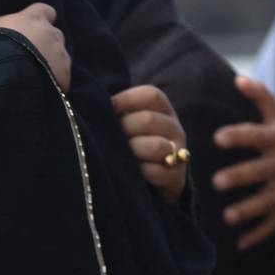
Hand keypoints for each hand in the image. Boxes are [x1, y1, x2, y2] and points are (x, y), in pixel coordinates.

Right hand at [0, 3, 70, 91]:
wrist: (4, 73)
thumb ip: (5, 27)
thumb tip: (4, 31)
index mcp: (34, 18)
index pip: (45, 11)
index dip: (40, 19)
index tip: (32, 28)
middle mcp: (52, 33)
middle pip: (54, 36)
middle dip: (45, 44)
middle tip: (28, 57)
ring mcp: (61, 55)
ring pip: (59, 58)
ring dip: (49, 64)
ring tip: (31, 77)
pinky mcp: (64, 76)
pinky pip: (61, 78)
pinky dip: (52, 82)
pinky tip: (38, 89)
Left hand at [111, 85, 187, 203]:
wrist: (155, 179)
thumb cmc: (134, 142)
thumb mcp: (130, 123)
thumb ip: (118, 111)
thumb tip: (96, 106)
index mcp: (163, 110)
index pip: (151, 95)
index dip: (127, 99)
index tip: (109, 107)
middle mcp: (174, 129)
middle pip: (149, 119)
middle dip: (125, 128)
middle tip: (112, 136)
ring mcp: (178, 153)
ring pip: (156, 146)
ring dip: (133, 150)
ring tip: (121, 154)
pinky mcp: (176, 177)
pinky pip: (157, 172)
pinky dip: (140, 172)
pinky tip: (130, 171)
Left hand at [212, 76, 274, 249]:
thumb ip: (259, 96)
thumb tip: (238, 78)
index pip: (260, 136)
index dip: (240, 136)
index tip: (217, 137)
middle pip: (265, 171)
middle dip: (242, 176)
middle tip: (215, 182)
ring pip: (272, 200)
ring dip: (250, 210)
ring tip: (226, 216)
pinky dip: (260, 234)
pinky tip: (239, 244)